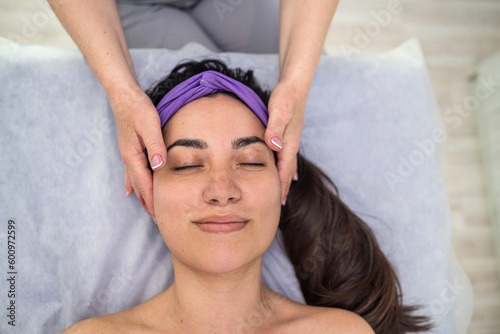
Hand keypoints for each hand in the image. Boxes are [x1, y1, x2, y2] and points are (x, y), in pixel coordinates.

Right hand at [109, 86, 166, 216]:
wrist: (124, 95)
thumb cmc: (137, 108)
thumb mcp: (150, 125)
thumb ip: (155, 146)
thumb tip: (159, 167)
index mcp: (133, 156)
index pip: (144, 184)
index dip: (152, 200)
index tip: (159, 215)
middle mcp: (128, 158)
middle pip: (139, 186)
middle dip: (147, 203)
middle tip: (156, 219)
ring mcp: (128, 154)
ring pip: (135, 181)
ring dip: (141, 195)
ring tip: (147, 210)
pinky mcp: (130, 148)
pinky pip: (131, 171)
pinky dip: (132, 183)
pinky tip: (129, 191)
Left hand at [265, 80, 305, 203]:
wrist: (295, 84)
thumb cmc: (286, 97)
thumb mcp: (279, 111)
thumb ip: (275, 128)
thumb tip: (274, 146)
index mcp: (289, 143)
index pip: (284, 171)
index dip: (281, 187)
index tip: (278, 203)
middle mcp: (291, 144)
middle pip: (287, 171)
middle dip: (284, 188)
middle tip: (279, 205)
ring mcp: (290, 139)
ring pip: (287, 164)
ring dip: (284, 179)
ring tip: (282, 193)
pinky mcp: (287, 134)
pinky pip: (286, 156)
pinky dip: (286, 167)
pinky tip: (288, 171)